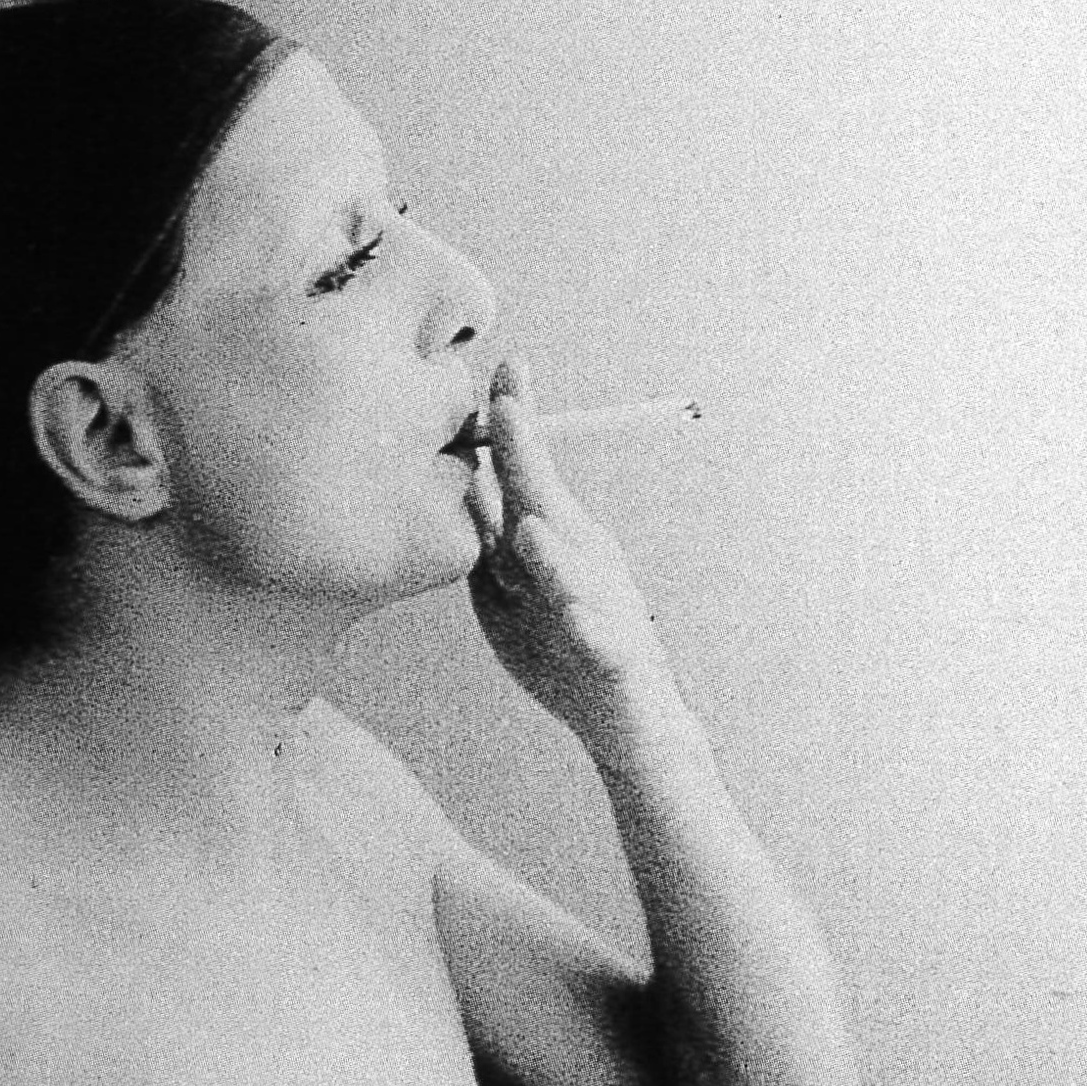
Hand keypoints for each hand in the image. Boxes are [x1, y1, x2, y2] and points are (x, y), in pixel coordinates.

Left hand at [468, 357, 692, 762]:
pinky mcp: (613, 655)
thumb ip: (490, 539)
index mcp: (556, 540)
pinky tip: (575, 619)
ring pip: (574, 574)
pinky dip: (589, 627)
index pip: (530, 471)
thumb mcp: (514, 588)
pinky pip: (602, 640)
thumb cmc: (565, 646)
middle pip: (549, 504)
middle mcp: (582, 561)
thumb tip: (459, 481)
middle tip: (508, 404)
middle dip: (529, 456)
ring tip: (529, 527)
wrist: (627, 720)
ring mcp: (601, 606)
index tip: (504, 365)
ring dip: (553, 550)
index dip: (518, 420)